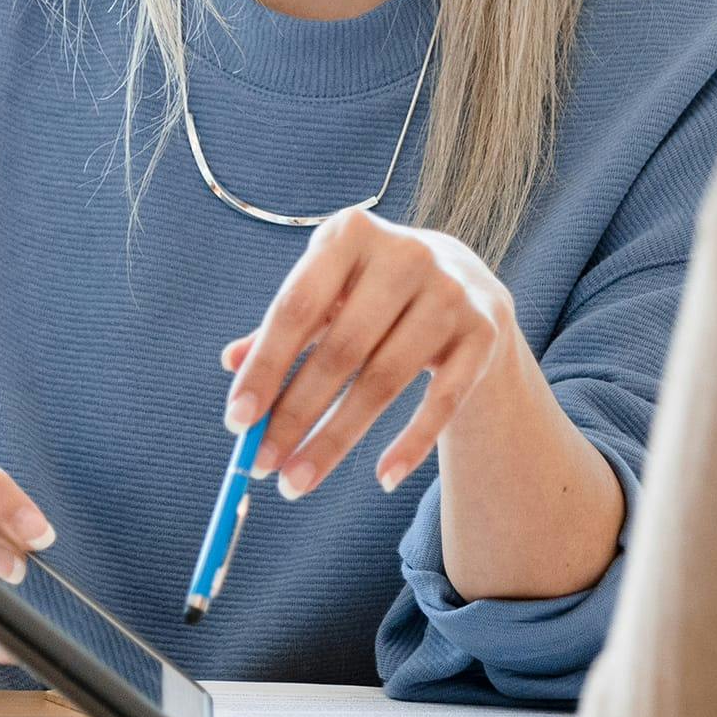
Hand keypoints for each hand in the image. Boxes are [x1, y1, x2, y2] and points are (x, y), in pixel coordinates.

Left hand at [223, 205, 518, 499]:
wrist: (466, 281)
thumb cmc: (372, 292)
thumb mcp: (328, 294)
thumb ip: (284, 327)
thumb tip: (232, 362)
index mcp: (352, 235)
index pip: (298, 307)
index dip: (266, 367)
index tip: (236, 422)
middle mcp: (406, 255)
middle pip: (341, 350)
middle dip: (295, 414)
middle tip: (260, 464)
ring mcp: (451, 293)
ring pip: (385, 380)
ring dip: (336, 438)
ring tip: (297, 481)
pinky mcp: (484, 332)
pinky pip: (443, 399)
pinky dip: (411, 442)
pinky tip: (382, 477)